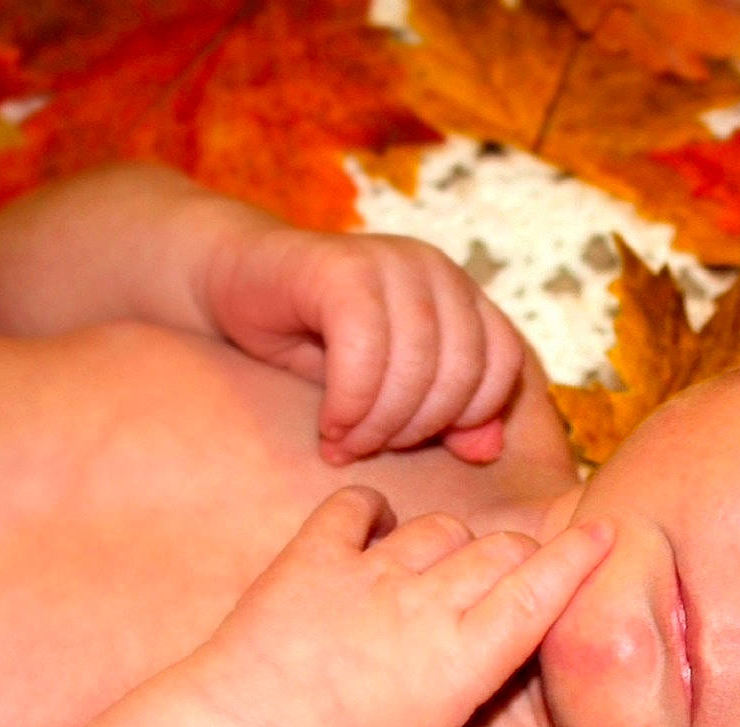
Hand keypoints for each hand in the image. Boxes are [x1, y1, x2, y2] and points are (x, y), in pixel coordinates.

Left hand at [190, 488, 610, 726]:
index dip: (578, 557)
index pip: (540, 590)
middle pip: (499, 551)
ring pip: (438, 529)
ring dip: (452, 541)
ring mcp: (372, 571)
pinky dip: (368, 510)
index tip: (604, 530)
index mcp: (465, 655)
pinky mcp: (316, 555)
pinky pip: (353, 507)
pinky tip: (372, 524)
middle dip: (520, 554)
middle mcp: (428, 601)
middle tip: (521, 571)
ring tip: (449, 563)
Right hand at [203, 226, 525, 464]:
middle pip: (460, 372)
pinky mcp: (343, 268)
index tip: (415, 444)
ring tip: (345, 444)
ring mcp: (391, 261)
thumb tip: (488, 452)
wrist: (237, 281)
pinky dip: (349, 403)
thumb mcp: (389, 387)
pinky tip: (329, 425)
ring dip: (378, 424)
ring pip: (414, 366)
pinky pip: (364, 352)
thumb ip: (444, 415)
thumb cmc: (316, 340)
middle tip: (369, 449)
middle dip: (415, 429)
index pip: (502, 362)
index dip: (467, 418)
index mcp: (458, 291)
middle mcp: (434, 268)